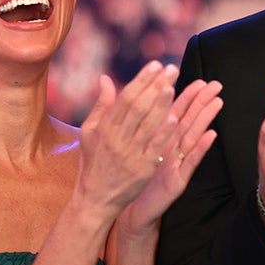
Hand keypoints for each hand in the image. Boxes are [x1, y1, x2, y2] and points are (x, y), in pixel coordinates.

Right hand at [77, 61, 178, 216]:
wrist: (95, 199)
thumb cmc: (94, 162)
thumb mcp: (90, 133)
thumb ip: (101, 105)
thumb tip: (105, 78)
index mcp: (105, 128)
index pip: (125, 98)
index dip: (141, 80)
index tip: (155, 65)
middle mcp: (116, 139)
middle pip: (138, 107)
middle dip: (155, 86)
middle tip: (171, 69)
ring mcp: (129, 155)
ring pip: (146, 125)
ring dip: (160, 104)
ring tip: (172, 85)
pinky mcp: (141, 170)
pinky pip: (153, 148)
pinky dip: (163, 133)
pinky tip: (174, 118)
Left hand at [121, 78, 222, 235]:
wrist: (129, 206)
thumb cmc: (132, 176)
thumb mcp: (135, 146)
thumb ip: (138, 123)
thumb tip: (139, 98)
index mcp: (160, 138)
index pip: (175, 112)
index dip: (187, 95)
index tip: (199, 79)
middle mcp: (172, 148)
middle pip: (188, 120)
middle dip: (202, 102)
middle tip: (216, 85)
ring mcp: (177, 164)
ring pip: (193, 137)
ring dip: (206, 120)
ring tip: (217, 102)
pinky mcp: (178, 180)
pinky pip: (190, 162)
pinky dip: (201, 149)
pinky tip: (211, 135)